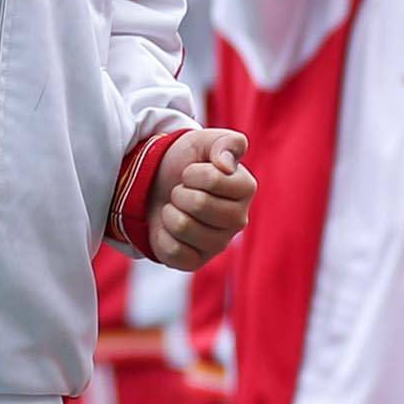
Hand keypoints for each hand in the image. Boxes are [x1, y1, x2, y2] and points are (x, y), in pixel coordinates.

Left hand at [144, 127, 255, 270]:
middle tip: (182, 192)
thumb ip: (225, 143)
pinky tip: (169, 228)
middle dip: (179, 192)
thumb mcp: (204, 141)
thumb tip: (226, 165)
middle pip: (198, 204)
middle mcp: (238, 219)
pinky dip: (162, 235)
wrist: (158, 185)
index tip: (191, 173)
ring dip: (169, 212)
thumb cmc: (186, 163)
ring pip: (183, 227)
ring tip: (177, 208)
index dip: (192, 173)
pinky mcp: (196, 262)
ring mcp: (218, 244)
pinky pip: (172, 251)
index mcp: (246, 188)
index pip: (212, 179)